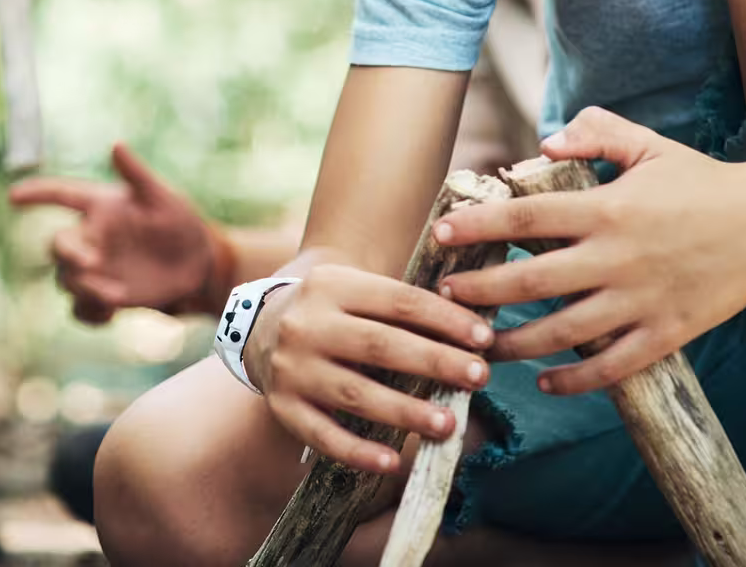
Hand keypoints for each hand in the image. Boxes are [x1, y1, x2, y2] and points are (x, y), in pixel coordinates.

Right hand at [8, 142, 218, 322]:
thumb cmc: (180, 223)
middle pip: (58, 247)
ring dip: (84, 289)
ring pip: (66, 281)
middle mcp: (90, 237)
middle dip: (67, 255)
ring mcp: (94, 269)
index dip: (37, 193)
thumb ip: (137, 175)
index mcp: (100, 207)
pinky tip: (111, 315)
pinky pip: (80, 310)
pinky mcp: (102, 296)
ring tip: (115, 296)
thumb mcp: (162, 199)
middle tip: (90, 263)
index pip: (61, 195)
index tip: (13, 196)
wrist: (197, 267)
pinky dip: (90, 314)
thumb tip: (116, 144)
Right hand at [244, 262, 497, 473]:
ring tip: (448, 424)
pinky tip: (392, 462)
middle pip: (379, 345)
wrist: (260, 325)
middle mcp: (306, 324)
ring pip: (355, 393)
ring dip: (405, 411)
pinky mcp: (282, 407)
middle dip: (434, 362)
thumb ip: (406, 305)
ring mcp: (292, 368)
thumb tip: (476, 332)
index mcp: (332, 284)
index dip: (445, 320)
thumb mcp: (358, 288)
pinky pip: (323, 435)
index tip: (485, 339)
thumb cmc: (334, 310)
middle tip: (479, 377)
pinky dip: (358, 452)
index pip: (398, 301)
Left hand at [435, 107, 745, 394]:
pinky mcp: (666, 333)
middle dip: (481, 291)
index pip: (526, 217)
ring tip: (481, 346)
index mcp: (608, 208)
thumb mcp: (648, 144)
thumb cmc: (703, 181)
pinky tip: (545, 381)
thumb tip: (545, 144)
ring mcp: (641, 300)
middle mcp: (617, 258)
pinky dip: (574, 379)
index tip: (442, 233)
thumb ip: (594, 134)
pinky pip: (612, 366)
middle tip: (446, 297)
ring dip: (515, 342)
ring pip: (563, 332)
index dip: (479, 226)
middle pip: (531, 280)